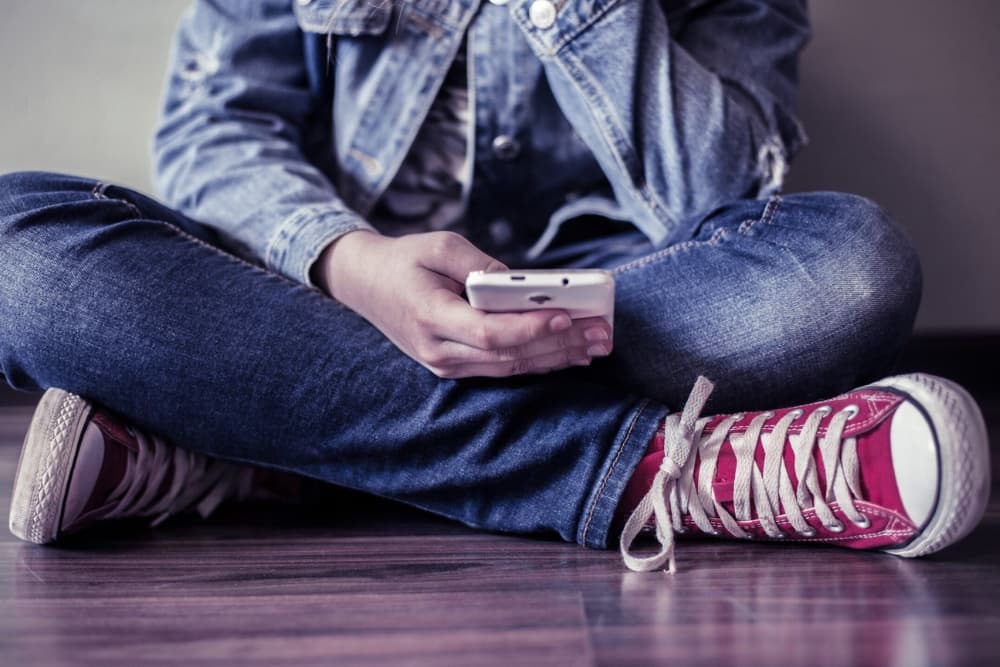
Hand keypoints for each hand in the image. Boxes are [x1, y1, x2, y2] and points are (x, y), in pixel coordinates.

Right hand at [312, 230, 612, 378]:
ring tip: (596, 344)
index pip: (489, 332)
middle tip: (600, 332)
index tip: (567, 316)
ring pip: (510, 368)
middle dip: (559, 344)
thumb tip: (523, 284)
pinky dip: (539, 361)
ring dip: (556, 357)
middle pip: (508, 356)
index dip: (531, 328)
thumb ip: (481, 265)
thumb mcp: (440, 246)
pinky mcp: (456, 367)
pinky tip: (570, 353)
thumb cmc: (406, 260)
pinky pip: (503, 368)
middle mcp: (439, 350)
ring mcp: (446, 364)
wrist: (366, 285)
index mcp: (430, 316)